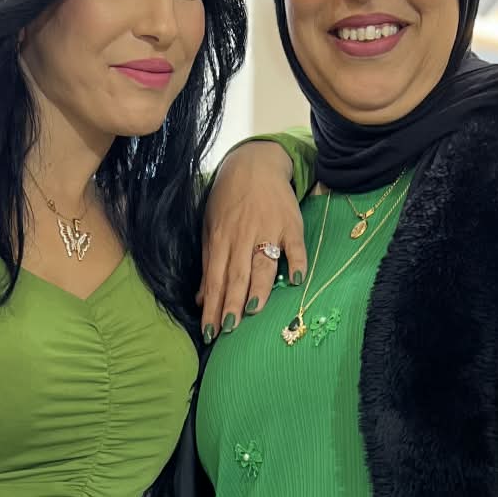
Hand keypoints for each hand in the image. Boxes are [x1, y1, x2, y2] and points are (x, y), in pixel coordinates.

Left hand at [198, 141, 307, 342]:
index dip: (212, 306)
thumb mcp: (211, 227)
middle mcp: (243, 237)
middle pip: (237, 276)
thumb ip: (209, 262)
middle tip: (228, 329)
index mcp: (221, 239)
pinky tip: (295, 280)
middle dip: (232, 304)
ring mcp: (268, 230)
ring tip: (253, 310)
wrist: (254, 165)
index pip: (214, 279)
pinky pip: (295, 246)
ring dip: (258, 288)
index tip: (210, 331)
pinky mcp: (291, 225)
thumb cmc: (229, 200)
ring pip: (263, 264)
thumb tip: (201, 298)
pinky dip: (296, 262)